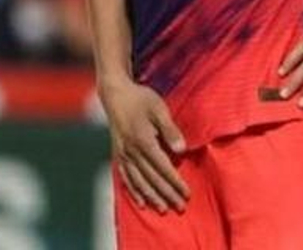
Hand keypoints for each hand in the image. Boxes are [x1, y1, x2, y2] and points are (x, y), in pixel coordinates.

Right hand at [98, 76, 189, 213]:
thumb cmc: (140, 99)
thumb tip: (182, 149)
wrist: (115, 94)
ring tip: (164, 209)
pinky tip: (141, 202)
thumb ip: (170, 130)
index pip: (163, 167)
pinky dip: (133, 191)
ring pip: (139, 181)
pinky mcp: (117, 154)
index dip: (176, 182)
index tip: (187, 194)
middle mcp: (132, 151)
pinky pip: (125, 177)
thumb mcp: (159, 109)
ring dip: (152, 197)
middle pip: (152, 178)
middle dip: (168, 194)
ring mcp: (123, 154)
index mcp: (143, 140)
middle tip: (181, 207)